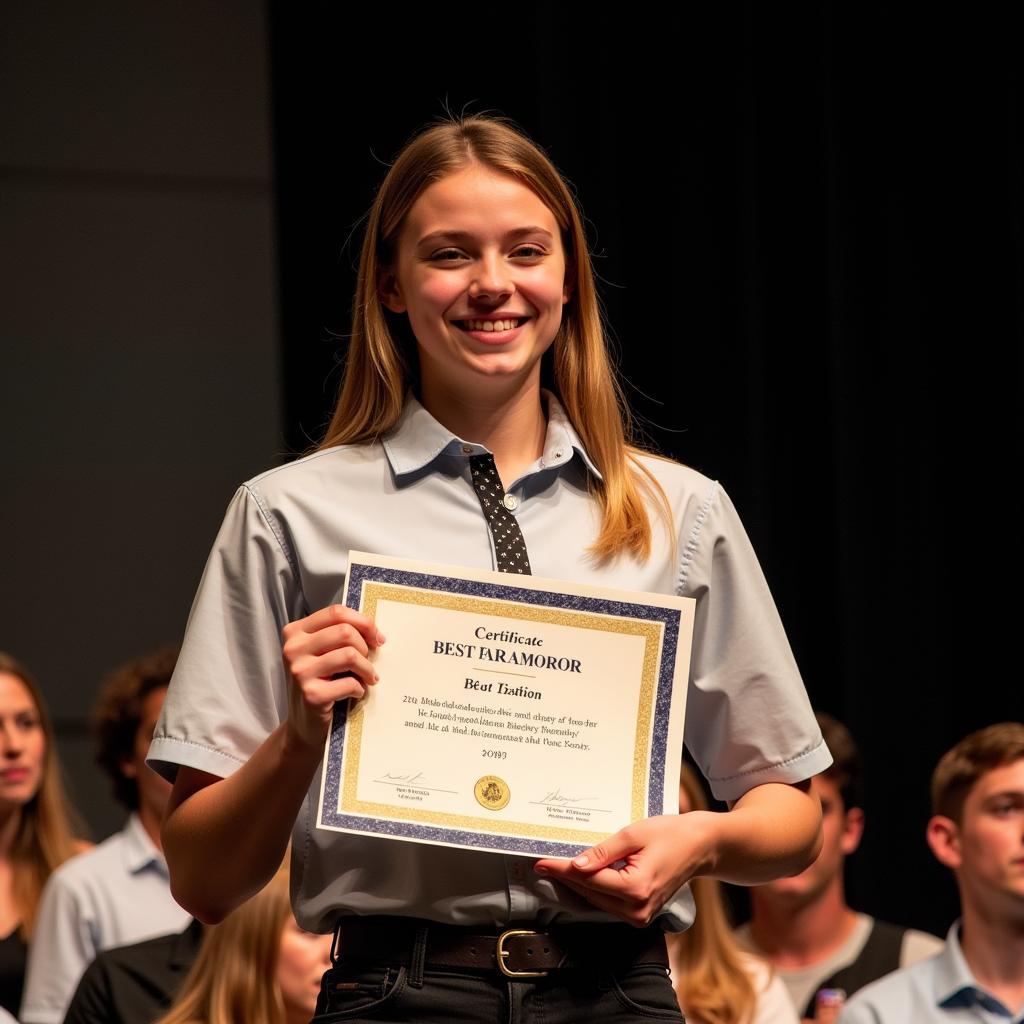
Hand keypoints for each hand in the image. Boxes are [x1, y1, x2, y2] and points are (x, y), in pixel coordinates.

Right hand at [281, 604, 384, 749]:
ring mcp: (299, 672)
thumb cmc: (320, 683)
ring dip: (367, 669)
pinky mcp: (311, 694)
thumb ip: (338, 636)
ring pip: (350, 655)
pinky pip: (350, 682)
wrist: (304, 725)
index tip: (377, 638)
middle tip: (369, 662)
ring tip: (369, 678)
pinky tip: (356, 693)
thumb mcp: (322, 653)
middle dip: (366, 647)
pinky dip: (360, 688)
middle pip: (345, 632)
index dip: (363, 622)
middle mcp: (293, 649)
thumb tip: (374, 630)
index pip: (336, 612)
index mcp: (295, 632)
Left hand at [533, 812, 718, 926]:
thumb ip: (603, 852)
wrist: (701, 847)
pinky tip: (581, 875)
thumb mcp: (634, 835)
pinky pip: (608, 903)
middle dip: (565, 877)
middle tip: (542, 863)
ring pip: (597, 901)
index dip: (561, 870)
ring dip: (577, 884)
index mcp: (635, 889)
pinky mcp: (641, 914)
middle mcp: (637, 909)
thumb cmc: (671, 835)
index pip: (588, 879)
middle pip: (589, 893)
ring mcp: (640, 916)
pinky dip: (594, 889)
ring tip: (556, 867)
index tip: (540, 863)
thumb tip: (576, 865)